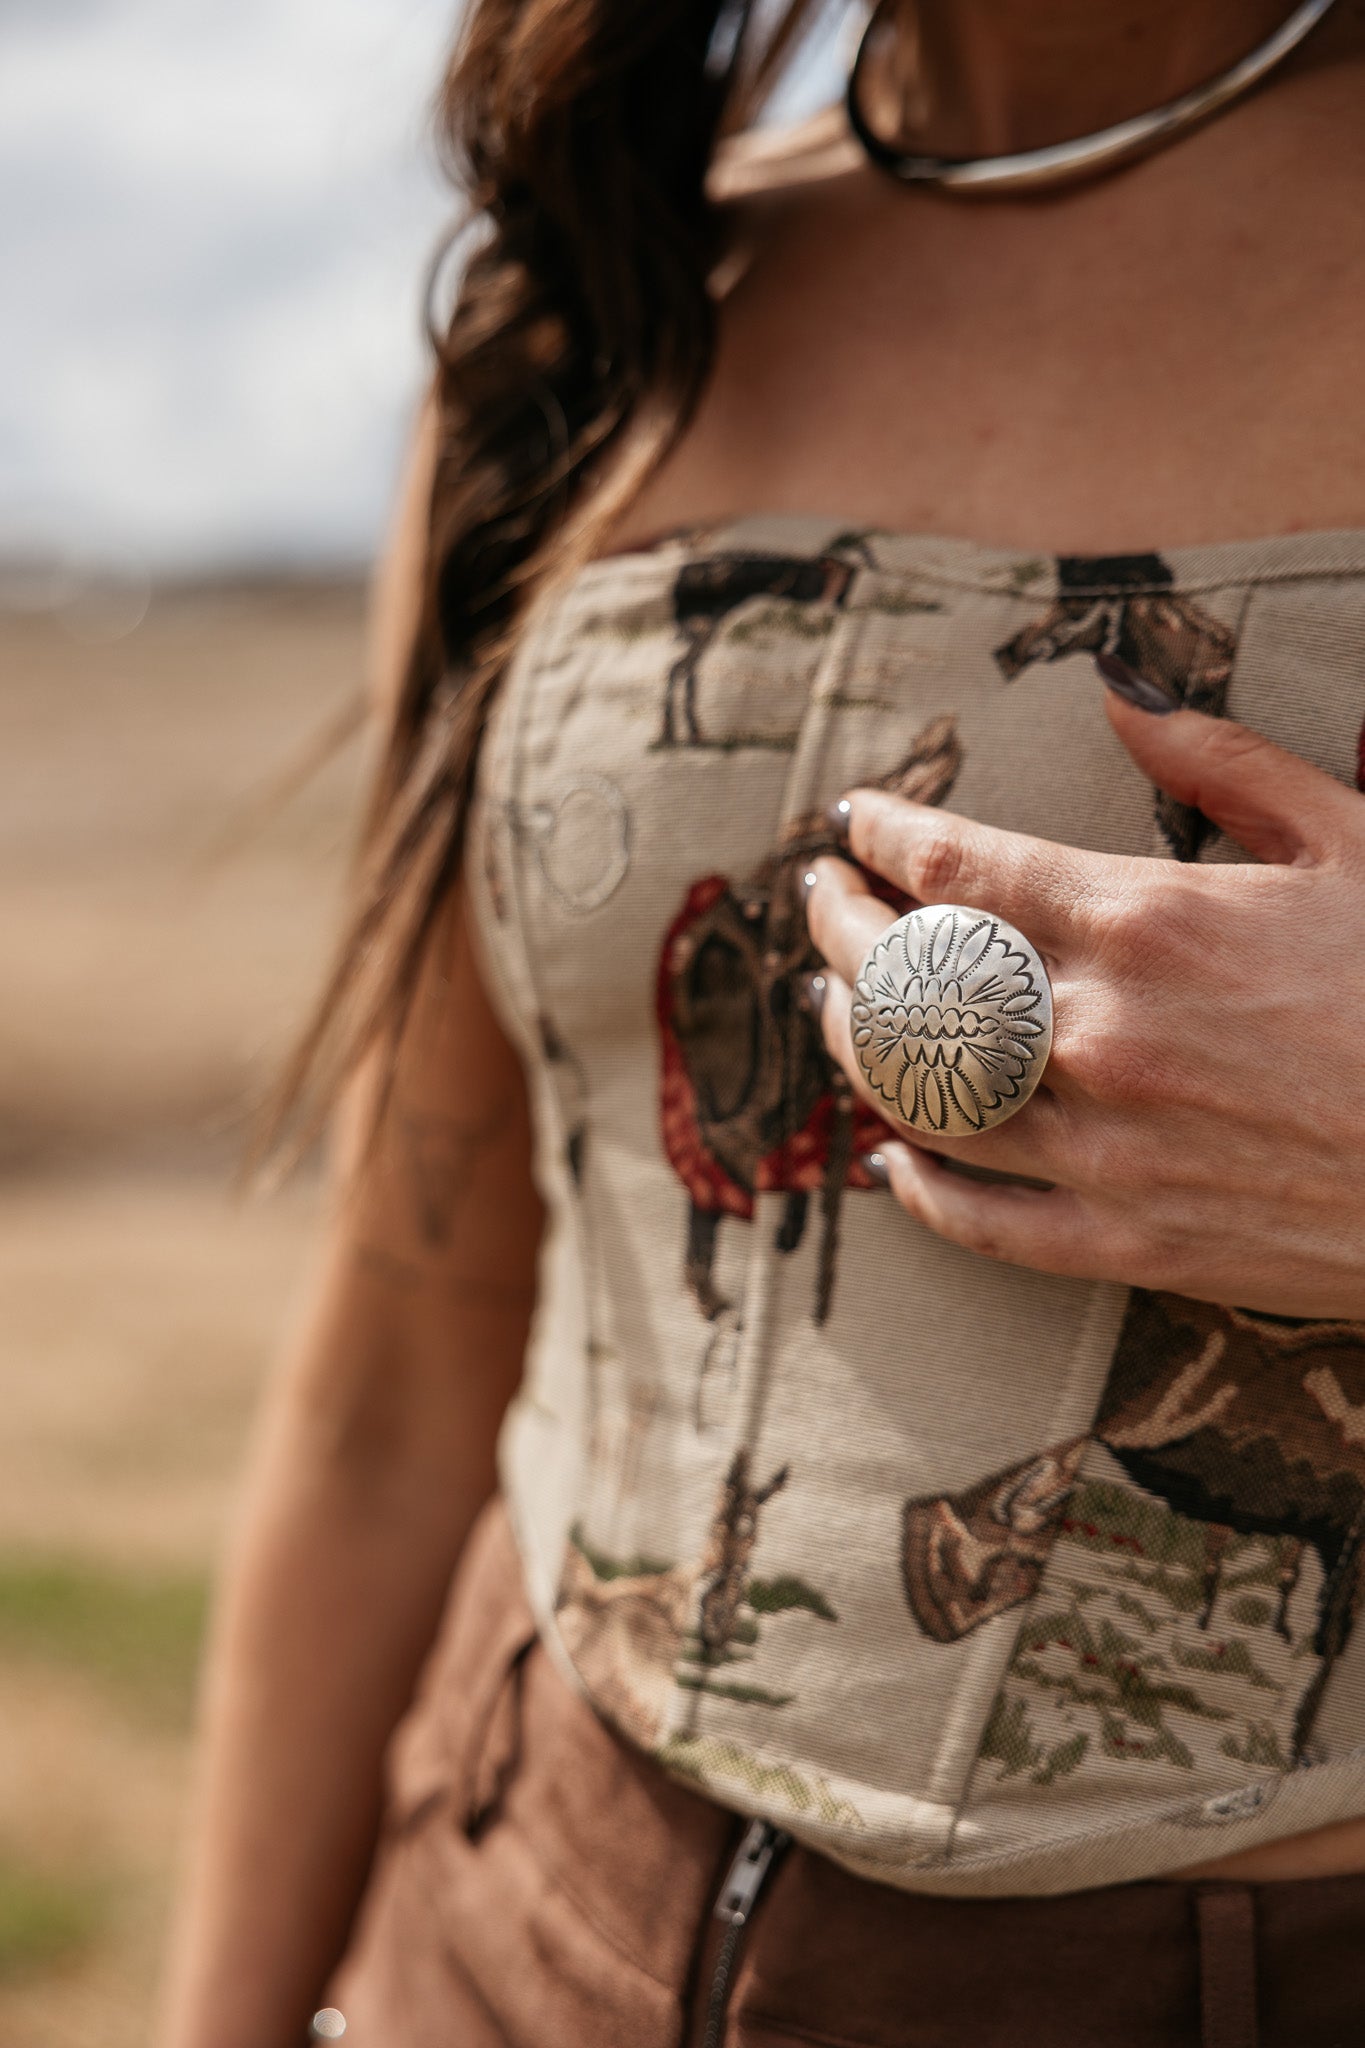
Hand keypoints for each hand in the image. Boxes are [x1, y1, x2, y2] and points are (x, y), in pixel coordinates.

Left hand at [805, 684, 1364, 1316]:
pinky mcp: (1133, 1242)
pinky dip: (923, 1192)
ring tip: (833, 1007)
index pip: (956, 868)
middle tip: (820, 897)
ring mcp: (1107, 1147)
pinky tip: (894, 1163)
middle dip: (842, 925)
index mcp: (1147, 921)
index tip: (860, 821)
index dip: (886, 836)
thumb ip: (1223, 762)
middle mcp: (1099, 1035)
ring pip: (920, 1097)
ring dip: (855, 1045)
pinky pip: (984, 1223)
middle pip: (908, 976)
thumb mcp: (1354, 839)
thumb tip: (1120, 690)